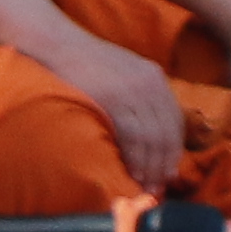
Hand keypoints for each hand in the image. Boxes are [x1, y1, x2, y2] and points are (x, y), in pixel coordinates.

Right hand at [52, 34, 186, 189]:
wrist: (56, 42)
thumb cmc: (84, 62)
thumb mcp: (122, 70)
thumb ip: (139, 94)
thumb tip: (150, 133)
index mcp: (154, 75)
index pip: (174, 121)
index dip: (173, 151)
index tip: (168, 173)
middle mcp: (149, 82)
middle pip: (166, 132)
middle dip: (163, 165)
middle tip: (156, 188)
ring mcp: (132, 89)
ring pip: (152, 137)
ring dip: (149, 166)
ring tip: (143, 185)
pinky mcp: (113, 97)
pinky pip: (132, 135)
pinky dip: (134, 157)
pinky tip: (130, 171)